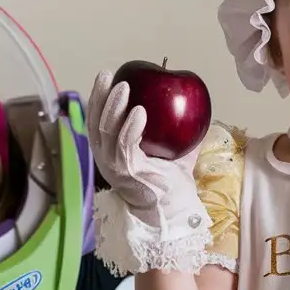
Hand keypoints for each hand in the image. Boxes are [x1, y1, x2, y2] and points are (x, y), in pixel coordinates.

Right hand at [86, 69, 203, 231]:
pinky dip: (130, 127)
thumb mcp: (175, 154)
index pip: (98, 122)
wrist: (174, 214)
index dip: (98, 98)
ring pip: (106, 132)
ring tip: (124, 87)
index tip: (106, 77)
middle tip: (109, 75)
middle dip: (100, 96)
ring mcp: (114, 167)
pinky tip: (139, 112)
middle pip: (95, 123)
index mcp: (112, 153)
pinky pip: (125, 146)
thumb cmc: (171, 186)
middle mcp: (107, 160)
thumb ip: (178, 135)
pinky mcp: (127, 173)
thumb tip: (194, 110)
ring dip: (114, 107)